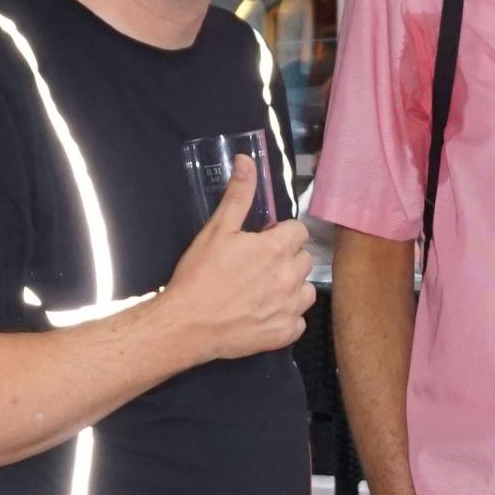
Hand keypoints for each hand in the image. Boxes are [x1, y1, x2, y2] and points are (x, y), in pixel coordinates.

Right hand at [163, 160, 315, 362]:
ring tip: (264, 291)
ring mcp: (289, 308)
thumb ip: (238, 195)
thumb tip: (247, 160)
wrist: (187, 324)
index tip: (262, 241)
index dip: (281, 234)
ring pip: (307, 290)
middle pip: (305, 259)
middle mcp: (290, 277)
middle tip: (259, 266)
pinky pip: (298, 322)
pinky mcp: (284, 334)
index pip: (299, 230)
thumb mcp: (216, 229)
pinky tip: (264, 314)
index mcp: (276, 248)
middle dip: (287, 258)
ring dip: (292, 287)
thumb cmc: (199, 274)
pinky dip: (286, 318)